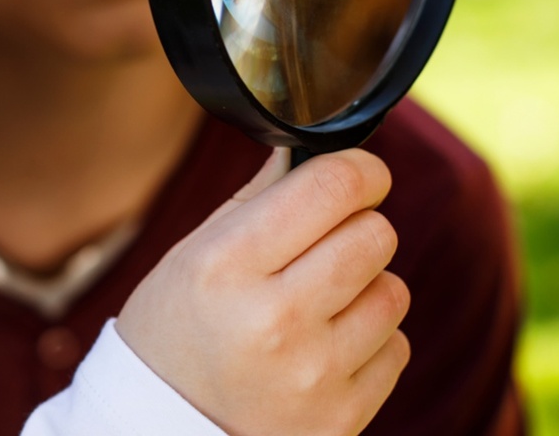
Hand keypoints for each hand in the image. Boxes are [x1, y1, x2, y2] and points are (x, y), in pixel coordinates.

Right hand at [116, 147, 409, 435]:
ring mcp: (312, 375)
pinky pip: (396, 349)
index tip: (362, 177)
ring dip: (366, 289)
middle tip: (326, 248)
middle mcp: (273, 320)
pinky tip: (324, 350)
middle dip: (359, 230)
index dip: (362, 171)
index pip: (334, 186)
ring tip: (319, 307)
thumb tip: (312, 151)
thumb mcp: (192, 256)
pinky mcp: (341, 418)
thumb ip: (256, 200)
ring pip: (393, 291)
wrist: (161, 430)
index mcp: (227, 265)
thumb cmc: (176, 332)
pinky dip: (370, 343)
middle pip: (376, 235)